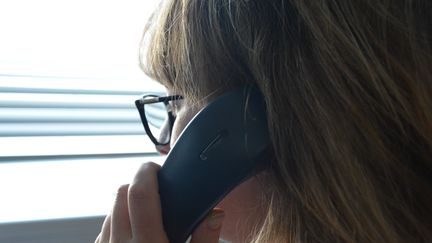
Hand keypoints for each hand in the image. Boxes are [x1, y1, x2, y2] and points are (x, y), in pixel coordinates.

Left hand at [95, 162, 224, 242]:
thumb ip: (204, 240)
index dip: (146, 172)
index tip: (156, 168)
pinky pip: (103, 230)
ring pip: (110, 210)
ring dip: (126, 203)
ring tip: (146, 213)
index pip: (139, 194)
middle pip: (121, 195)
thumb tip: (215, 214)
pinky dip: (116, 222)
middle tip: (157, 191)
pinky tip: (133, 231)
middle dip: (138, 184)